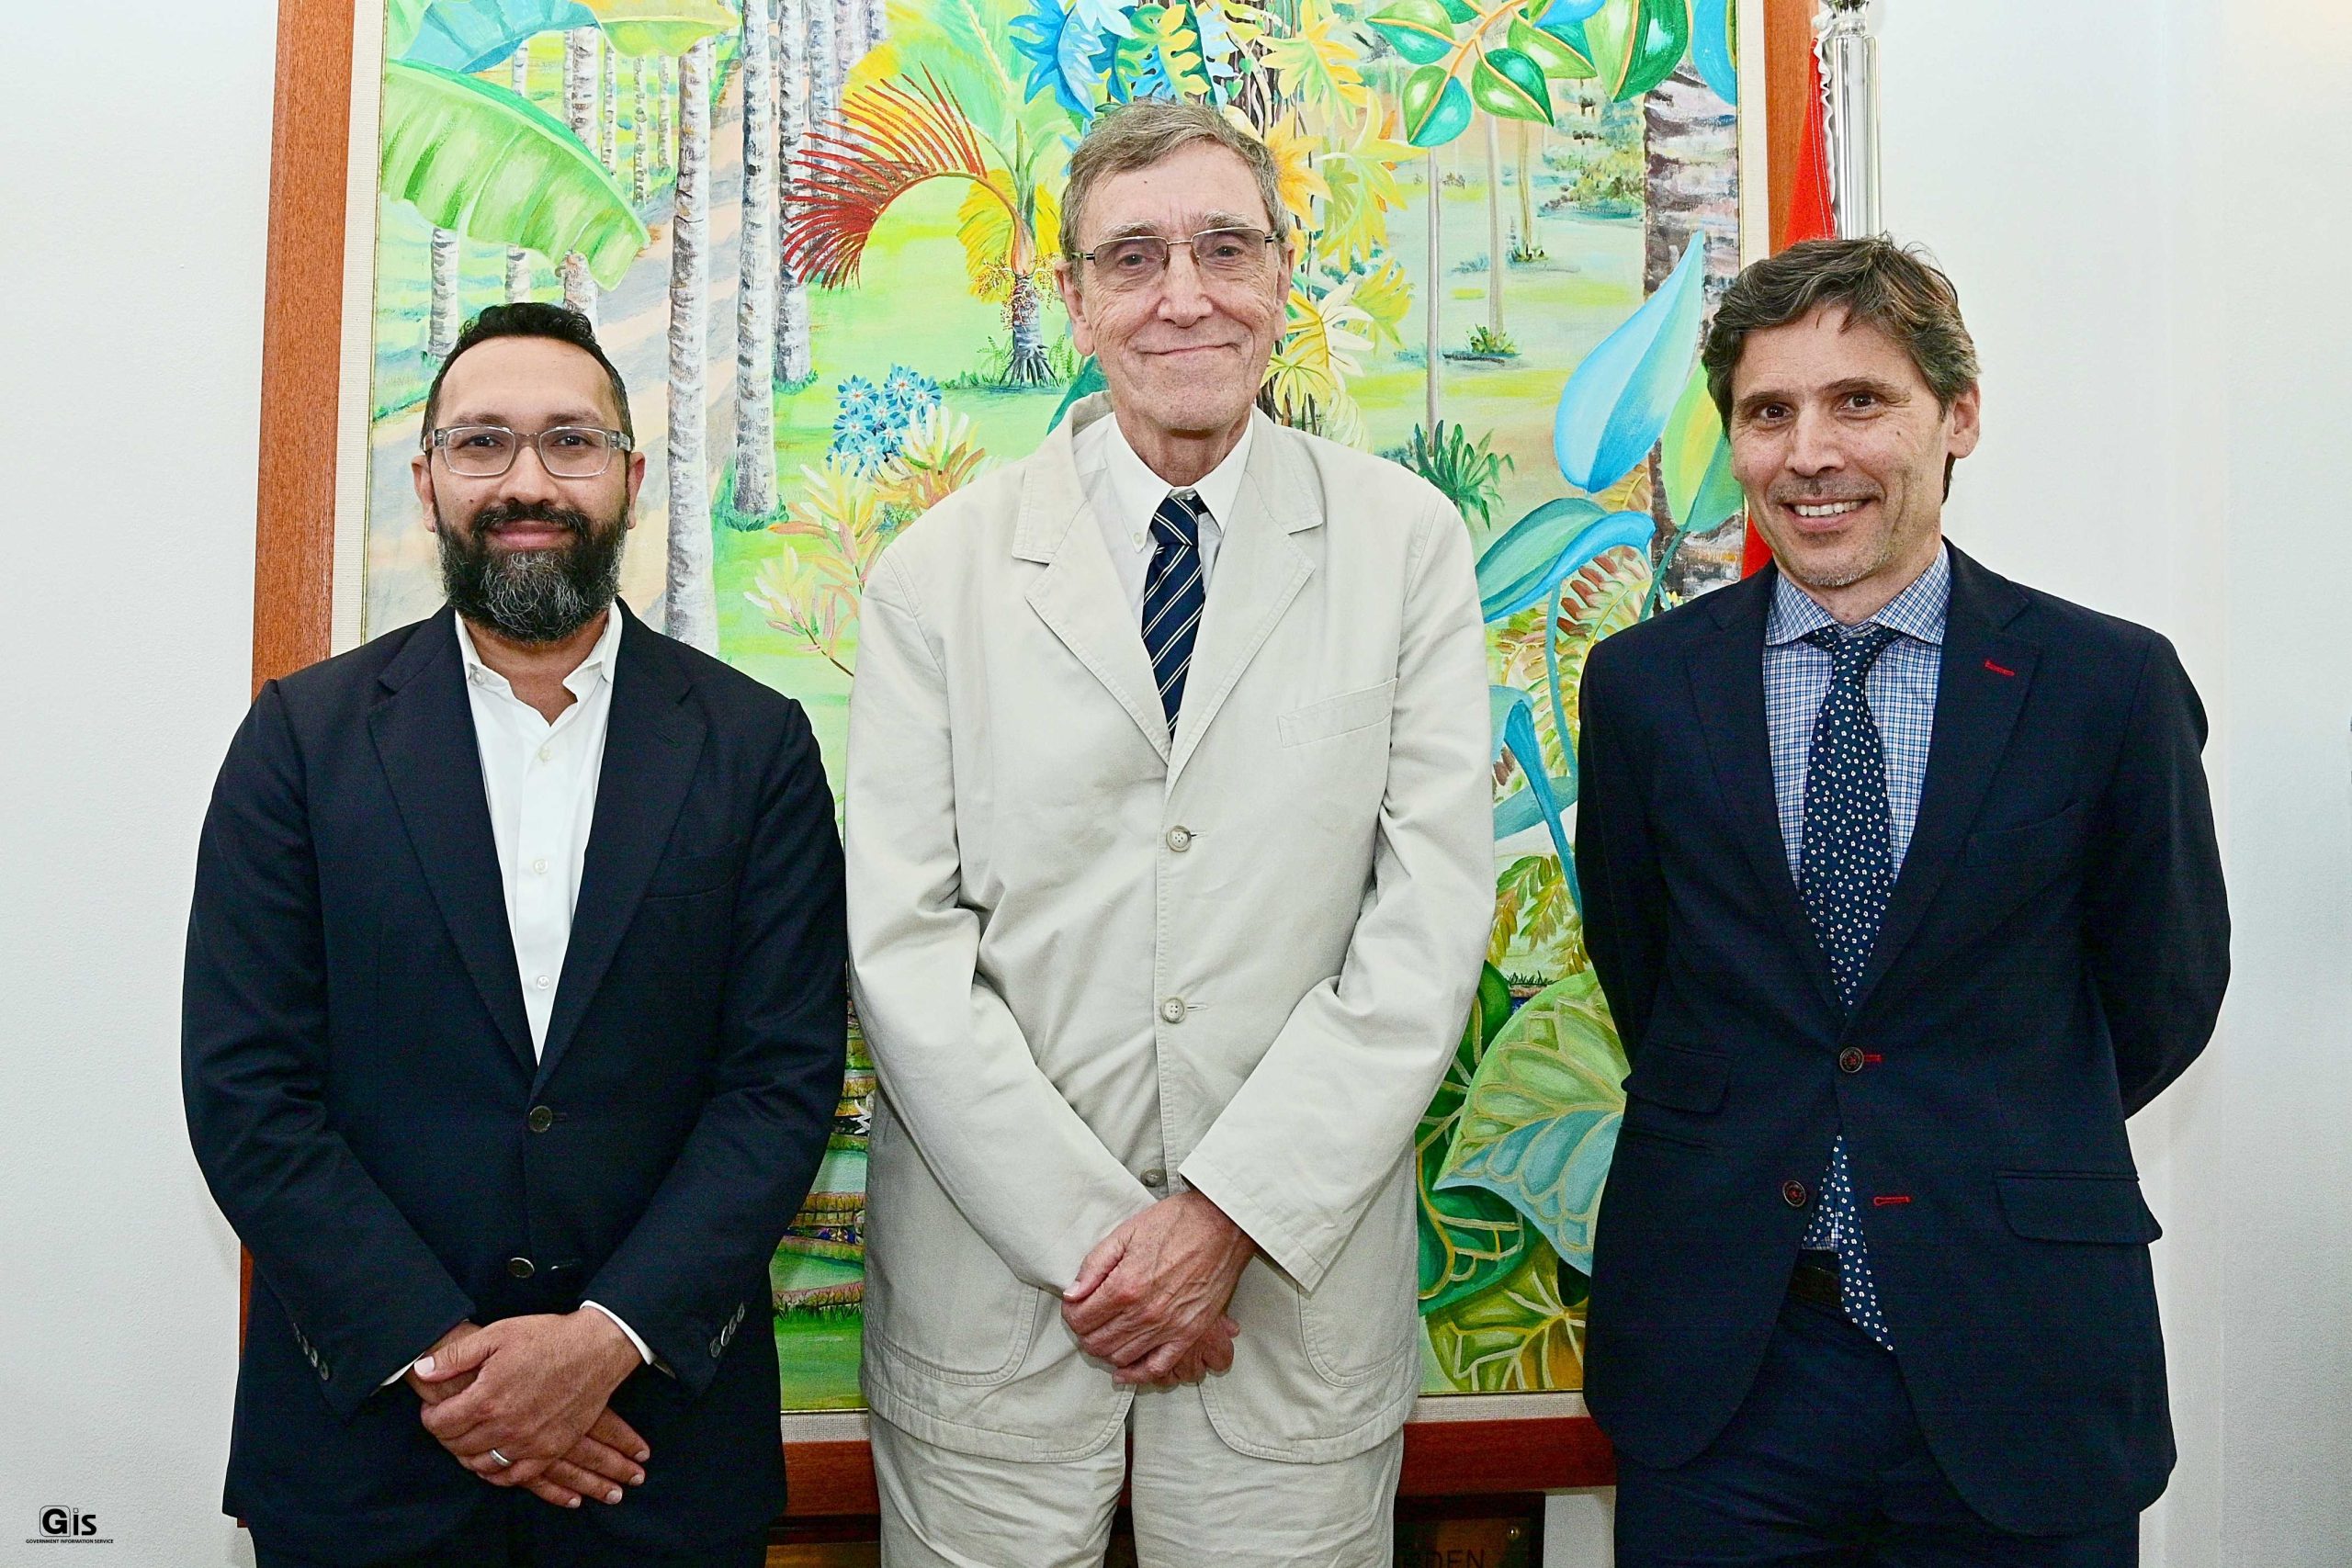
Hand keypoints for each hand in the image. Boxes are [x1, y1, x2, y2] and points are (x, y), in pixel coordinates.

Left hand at [414, 1312, 647, 1496]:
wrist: (597, 1348)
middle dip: (446, 1434)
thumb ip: (455, 1356)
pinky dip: (497, 1474)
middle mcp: (505, 1427)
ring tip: (468, 1438)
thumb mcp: (498, 1334)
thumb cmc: (547, 1338)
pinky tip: (492, 1461)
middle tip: (449, 1420)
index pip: (440, 1424)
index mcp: (487, 1399)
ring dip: (468, 1455)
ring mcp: (529, 1443)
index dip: (430, 1416)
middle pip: (458, 1446)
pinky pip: (514, 1477)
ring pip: (482, 1465)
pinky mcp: (551, 1450)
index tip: (433, 1407)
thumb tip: (421, 1370)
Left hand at [1063, 1191, 1255, 1382]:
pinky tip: (1123, 1372)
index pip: (1080, 1318)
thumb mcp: (1125, 1233)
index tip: (1076, 1305)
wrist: (1222, 1225)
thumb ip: (1094, 1265)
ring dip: (1105, 1350)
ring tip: (1106, 1334)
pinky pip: (1156, 1367)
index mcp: (1124, 1286)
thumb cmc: (1176, 1223)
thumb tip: (1072, 1294)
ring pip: (1120, 1357)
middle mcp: (1143, 1313)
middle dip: (1085, 1332)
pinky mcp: (1188, 1335)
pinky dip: (1136, 1375)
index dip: (1071, 1313)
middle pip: (1096, 1342)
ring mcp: (1167, 1328)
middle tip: (1089, 1319)